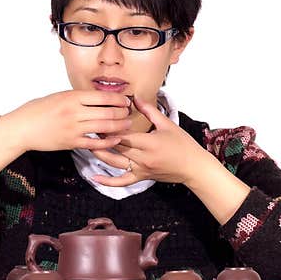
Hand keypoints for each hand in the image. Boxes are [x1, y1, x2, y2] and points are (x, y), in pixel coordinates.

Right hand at [5, 90, 131, 152]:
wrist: (22, 128)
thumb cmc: (38, 110)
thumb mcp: (58, 96)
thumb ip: (77, 98)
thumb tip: (96, 98)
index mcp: (72, 97)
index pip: (102, 96)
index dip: (118, 99)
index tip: (125, 100)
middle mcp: (74, 112)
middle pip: (107, 112)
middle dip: (122, 113)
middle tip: (129, 113)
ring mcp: (73, 128)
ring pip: (104, 127)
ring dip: (119, 126)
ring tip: (127, 125)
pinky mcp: (71, 142)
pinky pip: (95, 143)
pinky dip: (108, 142)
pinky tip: (115, 140)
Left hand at [90, 95, 208, 185]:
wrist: (193, 167)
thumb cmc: (183, 145)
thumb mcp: (167, 124)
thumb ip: (149, 111)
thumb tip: (135, 98)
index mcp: (149, 143)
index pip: (124, 135)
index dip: (110, 127)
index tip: (99, 118)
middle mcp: (143, 158)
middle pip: (116, 147)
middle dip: (102, 138)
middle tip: (89, 128)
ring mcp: (141, 169)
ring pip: (114, 163)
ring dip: (100, 154)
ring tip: (87, 145)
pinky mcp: (141, 177)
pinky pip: (121, 181)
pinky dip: (107, 181)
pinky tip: (94, 177)